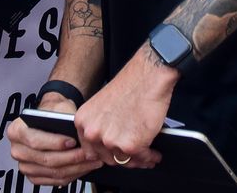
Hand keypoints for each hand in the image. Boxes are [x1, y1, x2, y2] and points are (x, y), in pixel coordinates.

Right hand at [7, 93, 100, 184]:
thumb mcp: (57, 106)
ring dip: (76, 168)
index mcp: (16, 130)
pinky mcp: (35, 177)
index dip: (55, 142)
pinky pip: (56, 180)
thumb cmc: (52, 111)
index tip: (73, 141)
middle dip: (71, 157)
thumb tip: (77, 133)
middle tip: (89, 153)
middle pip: (46, 159)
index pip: (34, 140)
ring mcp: (25, 166)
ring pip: (54, 172)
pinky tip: (85, 166)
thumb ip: (63, 117)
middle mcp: (17, 150)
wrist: (49, 118)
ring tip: (92, 160)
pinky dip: (73, 174)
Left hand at [74, 49, 173, 169]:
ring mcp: (111, 140)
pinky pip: (142, 158)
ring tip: (146, 155)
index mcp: (83, 121)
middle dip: (123, 159)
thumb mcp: (102, 106)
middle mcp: (93, 133)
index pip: (91, 151)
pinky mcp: (131, 145)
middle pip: (108, 158)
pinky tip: (154, 153)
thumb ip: (100, 127)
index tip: (115, 155)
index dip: (106, 154)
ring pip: (126, 161)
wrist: (148, 76)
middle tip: (134, 156)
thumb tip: (108, 145)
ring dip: (138, 160)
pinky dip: (150, 157)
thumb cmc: (129, 85)